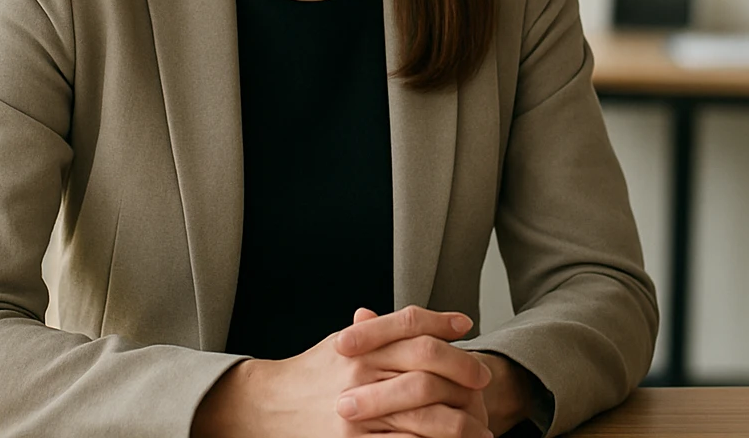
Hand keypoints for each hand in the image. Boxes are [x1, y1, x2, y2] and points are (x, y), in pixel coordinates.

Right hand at [190, 306, 487, 437]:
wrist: (265, 408)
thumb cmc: (311, 375)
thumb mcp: (344, 344)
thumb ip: (387, 331)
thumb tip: (444, 322)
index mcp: (359, 344)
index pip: (411, 323)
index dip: (443, 322)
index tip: (468, 328)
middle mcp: (359, 371)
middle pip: (425, 362)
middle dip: (461, 370)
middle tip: (483, 381)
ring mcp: (356, 408)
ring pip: (422, 409)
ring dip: (457, 421)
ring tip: (480, 428)